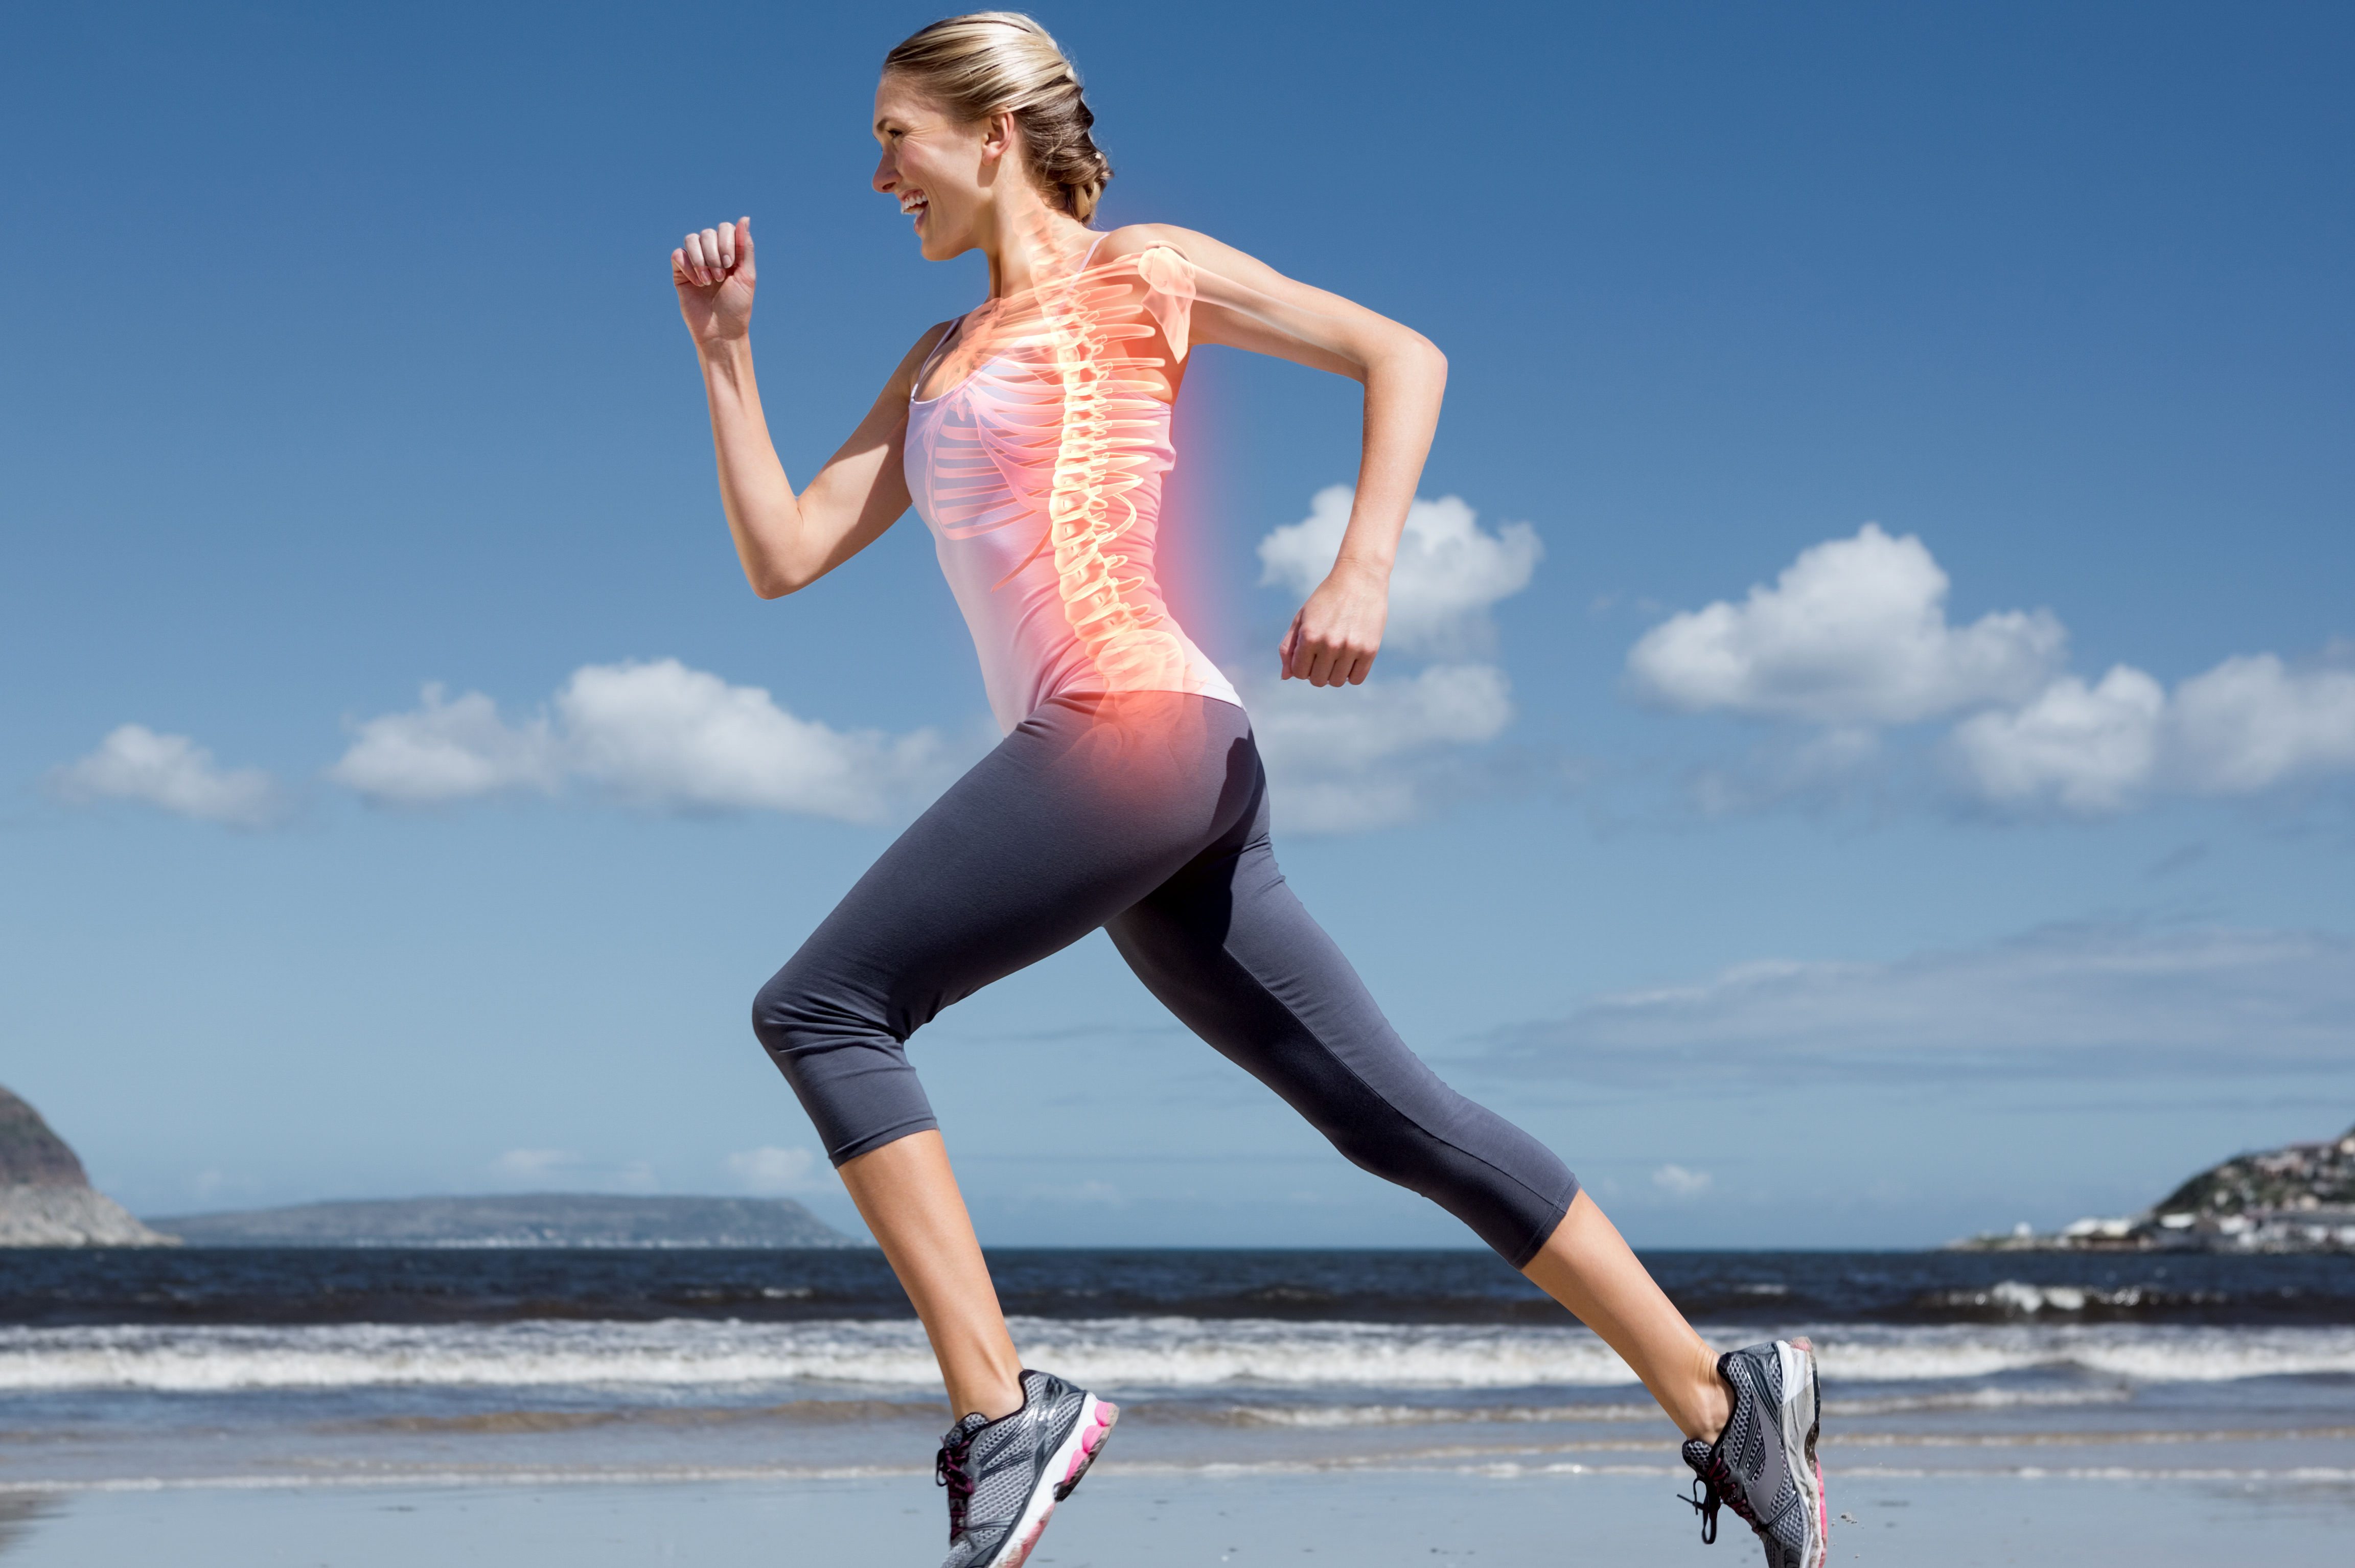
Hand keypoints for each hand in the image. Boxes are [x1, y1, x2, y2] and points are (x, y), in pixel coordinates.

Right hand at [673, 216, 755, 348]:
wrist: (721, 332)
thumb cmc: (737, 307)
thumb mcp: (747, 275)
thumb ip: (745, 246)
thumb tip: (745, 218)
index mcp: (729, 253)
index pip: (724, 228)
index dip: (726, 241)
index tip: (731, 265)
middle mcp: (711, 255)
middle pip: (707, 232)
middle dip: (715, 253)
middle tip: (720, 277)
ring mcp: (695, 263)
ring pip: (691, 239)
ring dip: (701, 259)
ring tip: (709, 281)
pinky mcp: (680, 273)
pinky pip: (678, 255)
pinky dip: (688, 266)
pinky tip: (697, 283)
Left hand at [1279, 566, 1388, 685]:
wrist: (1360, 578)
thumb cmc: (1327, 598)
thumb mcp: (1302, 617)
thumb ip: (1289, 647)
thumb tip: (1285, 677)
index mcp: (1309, 636)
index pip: (1299, 673)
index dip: (1302, 667)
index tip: (1309, 655)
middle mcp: (1329, 644)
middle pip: (1318, 680)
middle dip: (1317, 672)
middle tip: (1324, 655)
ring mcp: (1351, 648)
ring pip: (1337, 682)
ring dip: (1335, 673)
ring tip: (1338, 655)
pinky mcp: (1370, 649)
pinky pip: (1357, 679)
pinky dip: (1352, 674)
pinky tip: (1350, 659)